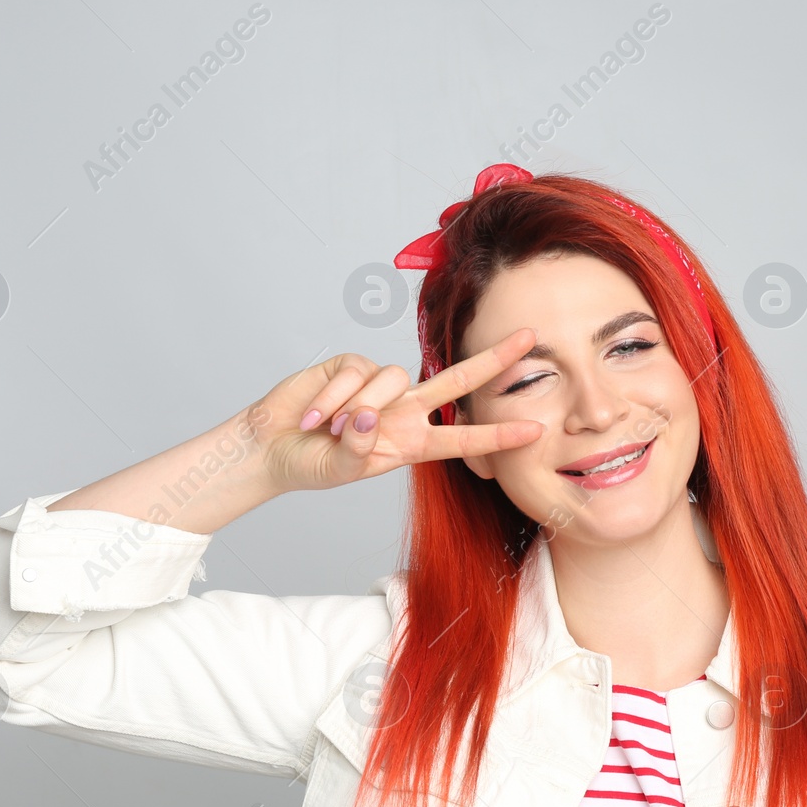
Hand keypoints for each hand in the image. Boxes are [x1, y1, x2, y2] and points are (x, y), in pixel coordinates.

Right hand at [245, 328, 544, 493]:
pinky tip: (312, 416)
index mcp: (412, 442)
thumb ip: (359, 448)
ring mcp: (380, 386)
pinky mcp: (352, 365)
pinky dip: (332, 397)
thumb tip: (370, 416)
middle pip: (457, 380)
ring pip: (391, 380)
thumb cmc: (311, 463)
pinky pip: (355, 373)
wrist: (271, 446)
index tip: (535, 430)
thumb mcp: (340, 469)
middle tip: (530, 337)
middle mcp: (404, 410)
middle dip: (493, 359)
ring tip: (325, 430)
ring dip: (356, 408)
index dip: (497, 435)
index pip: (463, 437)